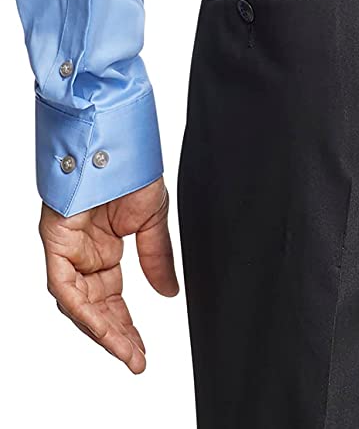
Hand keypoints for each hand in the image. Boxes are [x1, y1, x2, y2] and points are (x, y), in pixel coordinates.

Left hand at [40, 177, 179, 372]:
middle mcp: (82, 252)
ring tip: (126, 351)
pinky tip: (104, 325)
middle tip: (136, 358)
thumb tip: (168, 294)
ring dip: (101, 330)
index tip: (140, 351)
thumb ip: (156, 258)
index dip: (125, 326)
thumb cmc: (132, 165)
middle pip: (94, 306)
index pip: (110, 298)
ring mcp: (67, 247)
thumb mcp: (152, 219)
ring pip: (77, 303)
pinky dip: (83, 309)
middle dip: (116, 335)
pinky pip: (64, 286)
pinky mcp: (55, 241)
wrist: (118, 136)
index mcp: (103, 247)